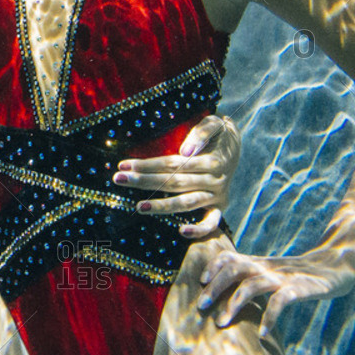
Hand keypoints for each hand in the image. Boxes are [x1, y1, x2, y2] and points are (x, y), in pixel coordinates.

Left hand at [112, 114, 239, 239]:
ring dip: (161, 206)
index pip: (173, 164)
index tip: (124, 165)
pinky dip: (200, 230)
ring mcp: (217, 196)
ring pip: (186, 203)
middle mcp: (215, 180)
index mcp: (212, 160)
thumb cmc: (218, 132)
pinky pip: (212, 223)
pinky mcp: (219, 207)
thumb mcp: (215, 123)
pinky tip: (181, 231)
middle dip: (145, 181)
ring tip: (138, 207)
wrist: (236, 144)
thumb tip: (186, 150)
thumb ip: (202, 132)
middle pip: (174, 183)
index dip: (148, 164)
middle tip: (119, 179)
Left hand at [194, 248, 354, 338]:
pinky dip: (269, 316)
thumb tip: (222, 295)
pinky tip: (262, 333)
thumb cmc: (297, 275)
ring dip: (234, 303)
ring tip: (222, 323)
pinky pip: (281, 301)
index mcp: (258, 263)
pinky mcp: (301, 288)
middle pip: (235, 268)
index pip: (230, 256)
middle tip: (201, 306)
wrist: (337, 266)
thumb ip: (249, 278)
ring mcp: (283, 277)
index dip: (213, 266)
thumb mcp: (271, 272)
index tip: (200, 282)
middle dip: (215, 286)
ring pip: (253, 284)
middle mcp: (267, 267)